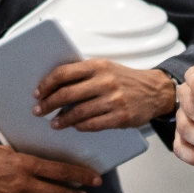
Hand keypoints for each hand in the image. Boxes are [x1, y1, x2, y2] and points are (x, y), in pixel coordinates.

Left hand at [33, 59, 176, 131]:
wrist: (155, 91)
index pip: (64, 73)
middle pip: (66, 94)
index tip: (38, 93)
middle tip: (39, 111)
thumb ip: (83, 75)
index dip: (46, 84)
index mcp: (98, 66)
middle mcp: (105, 81)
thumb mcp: (105, 68)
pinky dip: (80, 126)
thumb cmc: (125, 80)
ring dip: (62, 120)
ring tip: (54, 123)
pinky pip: (92, 124)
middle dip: (48, 104)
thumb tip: (55, 88)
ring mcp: (113, 100)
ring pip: (78, 112)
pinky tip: (74, 126)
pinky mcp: (120, 117)